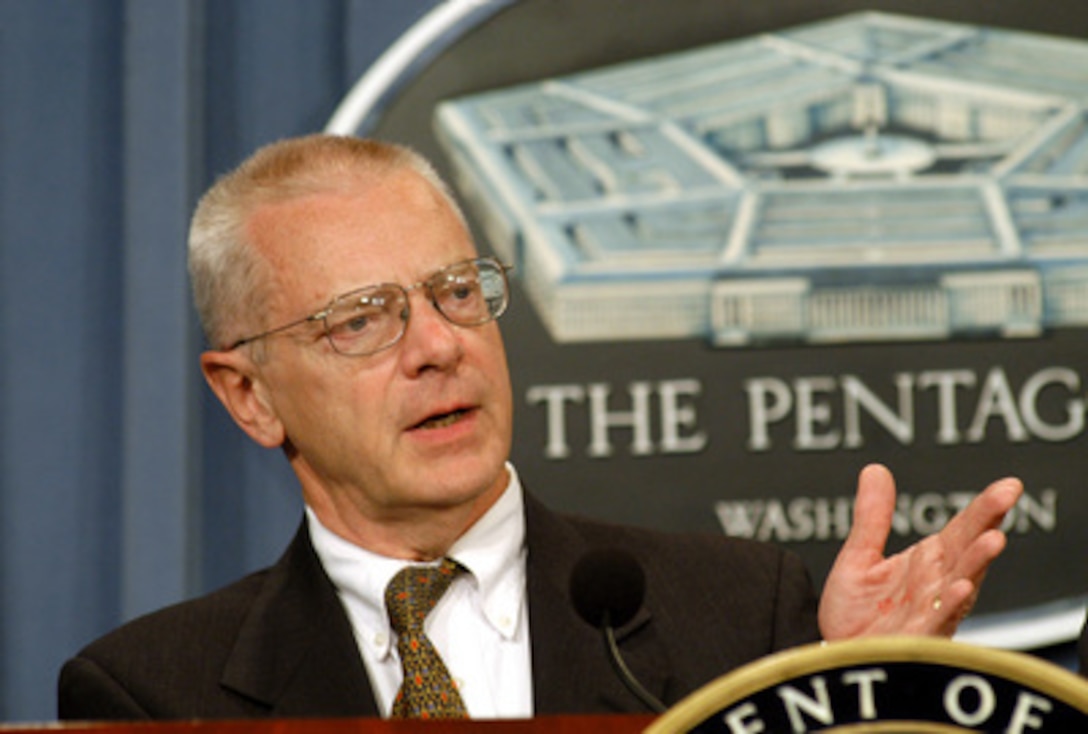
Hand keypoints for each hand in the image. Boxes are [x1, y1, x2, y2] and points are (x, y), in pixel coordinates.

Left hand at [818, 463, 1021, 639]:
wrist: (839, 657)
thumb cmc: (856, 614)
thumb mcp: (859, 557)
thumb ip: (872, 517)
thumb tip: (874, 469)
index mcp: (928, 562)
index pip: (962, 529)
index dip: (984, 507)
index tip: (1009, 485)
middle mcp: (937, 585)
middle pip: (968, 549)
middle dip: (987, 523)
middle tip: (1007, 494)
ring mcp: (932, 612)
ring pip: (961, 584)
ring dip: (977, 563)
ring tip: (992, 540)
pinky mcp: (918, 638)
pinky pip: (937, 621)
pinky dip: (950, 605)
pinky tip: (959, 587)